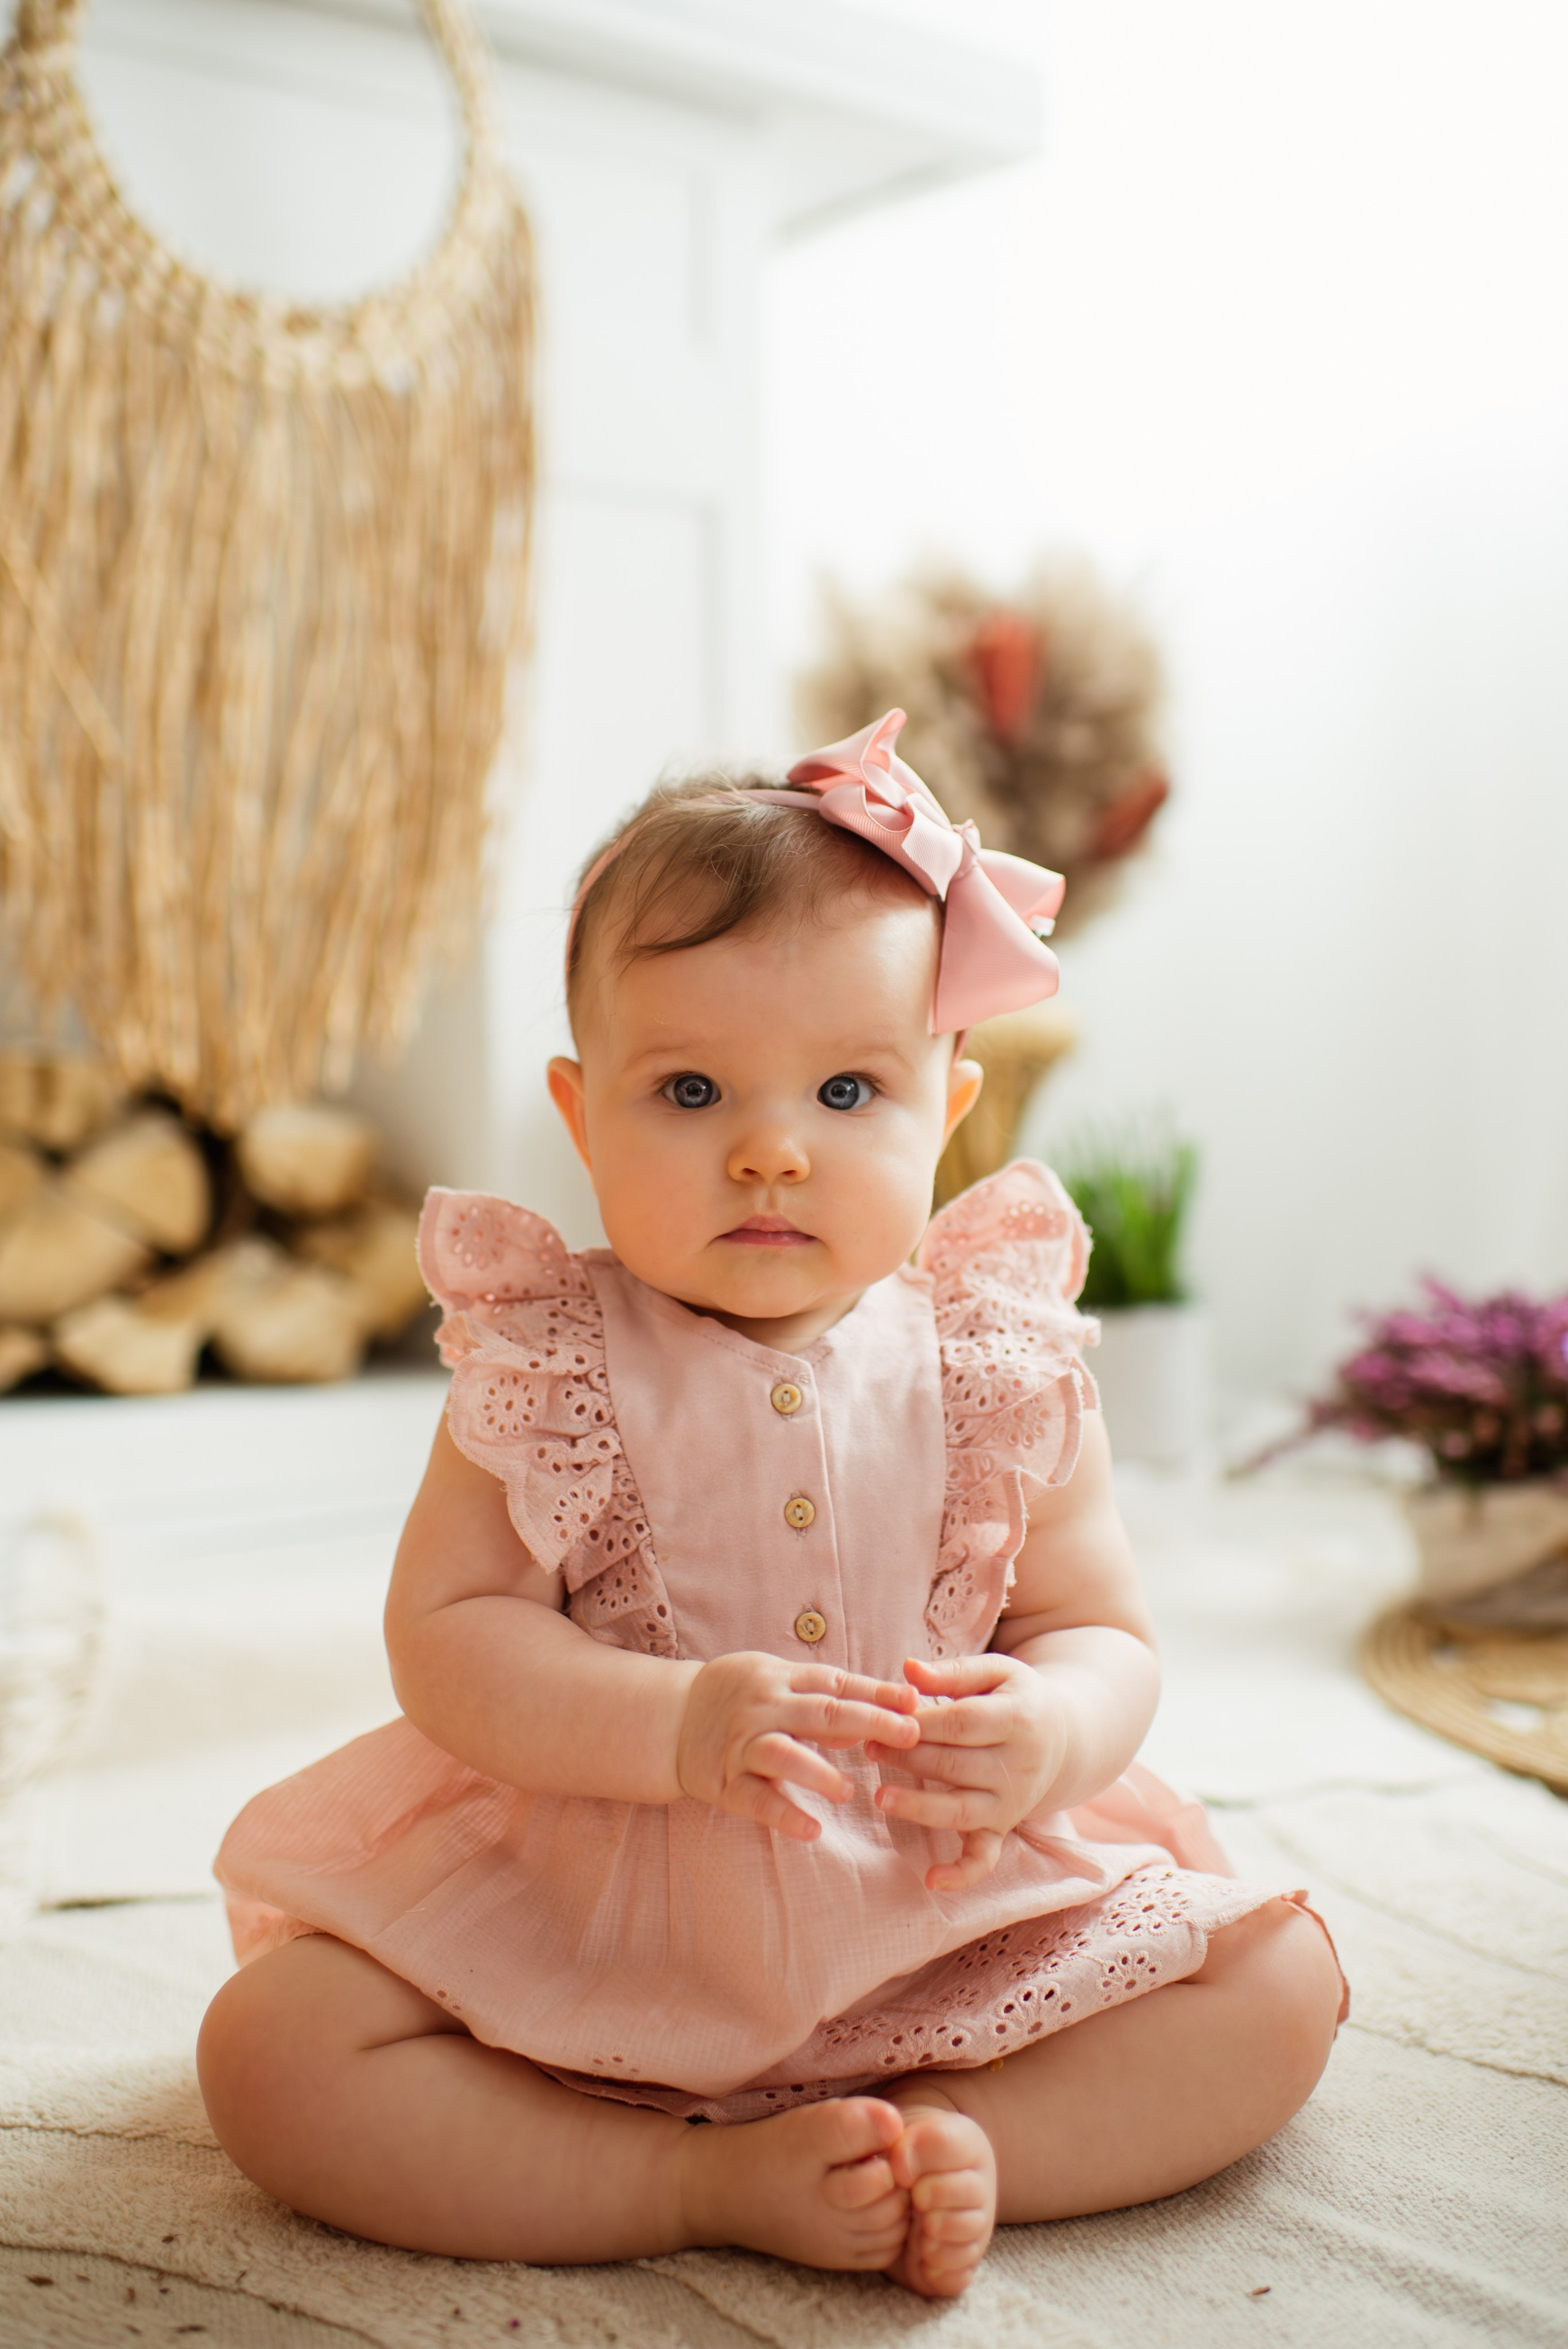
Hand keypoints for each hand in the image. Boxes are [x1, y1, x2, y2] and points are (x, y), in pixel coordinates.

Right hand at [676, 1652, 921, 1841]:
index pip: (835, 1683)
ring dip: (820, 1772)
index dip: (877, 1692)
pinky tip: (812, 1831)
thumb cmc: (736, 1696)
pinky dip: (784, 1815)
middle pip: (820, 1713)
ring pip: (784, 1755)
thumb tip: (876, 1713)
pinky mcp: (723, 1781)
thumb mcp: (775, 1681)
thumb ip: (821, 1696)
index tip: (917, 1702)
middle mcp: (762, 1708)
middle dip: (869, 1722)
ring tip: (850, 1790)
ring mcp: (740, 1745)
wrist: (668, 1718)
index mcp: (779, 1679)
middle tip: (910, 1735)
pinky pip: (755, 1799)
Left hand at [867, 1653, 1069, 1891]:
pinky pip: (985, 1857)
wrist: (1064, 1736)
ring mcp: (1011, 1802)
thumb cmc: (1017, 1697)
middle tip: (868, 1746)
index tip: (884, 1715)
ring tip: (880, 1797)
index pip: (960, 1723)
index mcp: (1017, 1719)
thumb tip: (908, 1670)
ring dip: (919, 1807)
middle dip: (907, 1758)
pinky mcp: (1003, 1827)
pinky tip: (931, 1880)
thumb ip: (954, 1672)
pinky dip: (961, 1873)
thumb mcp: (997, 1672)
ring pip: (961, 1810)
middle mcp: (1018, 1766)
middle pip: (955, 1765)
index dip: (919, 1722)